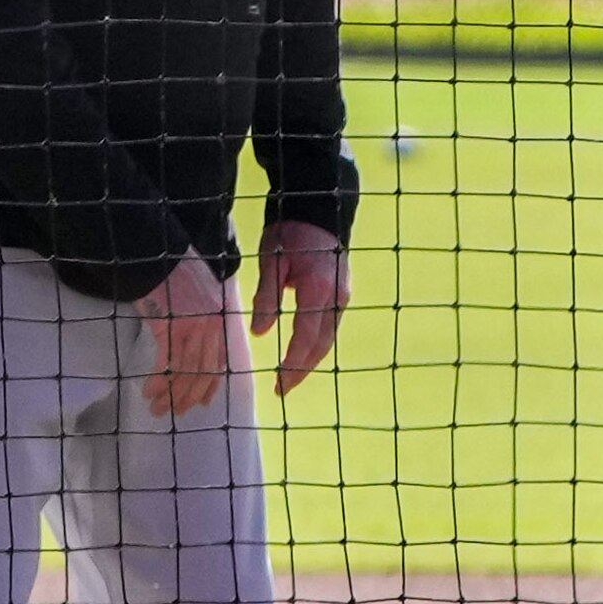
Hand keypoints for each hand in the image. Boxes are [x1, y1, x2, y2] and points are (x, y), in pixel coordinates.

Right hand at [131, 254, 240, 419]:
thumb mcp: (194, 296)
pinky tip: (149, 390)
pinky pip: (168, 363)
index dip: (209, 385)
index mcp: (218, 317)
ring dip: (169, 393)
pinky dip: (159, 380)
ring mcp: (194, 326)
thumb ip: (197, 319)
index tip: (201, 402)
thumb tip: (186, 343)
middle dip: (187, 396)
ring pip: (186, 371)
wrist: (155, 251)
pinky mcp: (174, 325)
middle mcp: (212, 324)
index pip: (219, 360)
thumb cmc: (170, 271)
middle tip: (171, 412)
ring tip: (155, 407)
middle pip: (204, 371)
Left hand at [250, 218, 350, 394]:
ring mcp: (342, 299)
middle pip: (321, 346)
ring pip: (327, 340)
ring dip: (309, 362)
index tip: (278, 382)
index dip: (292, 363)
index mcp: (317, 290)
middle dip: (301, 371)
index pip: (305, 337)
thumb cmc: (289, 234)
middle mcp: (336, 299)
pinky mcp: (342, 297)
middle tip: (281, 390)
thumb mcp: (270, 262)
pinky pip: (328, 329)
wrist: (318, 214)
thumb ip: (266, 297)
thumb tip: (259, 333)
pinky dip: (315, 346)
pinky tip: (300, 355)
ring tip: (289, 378)